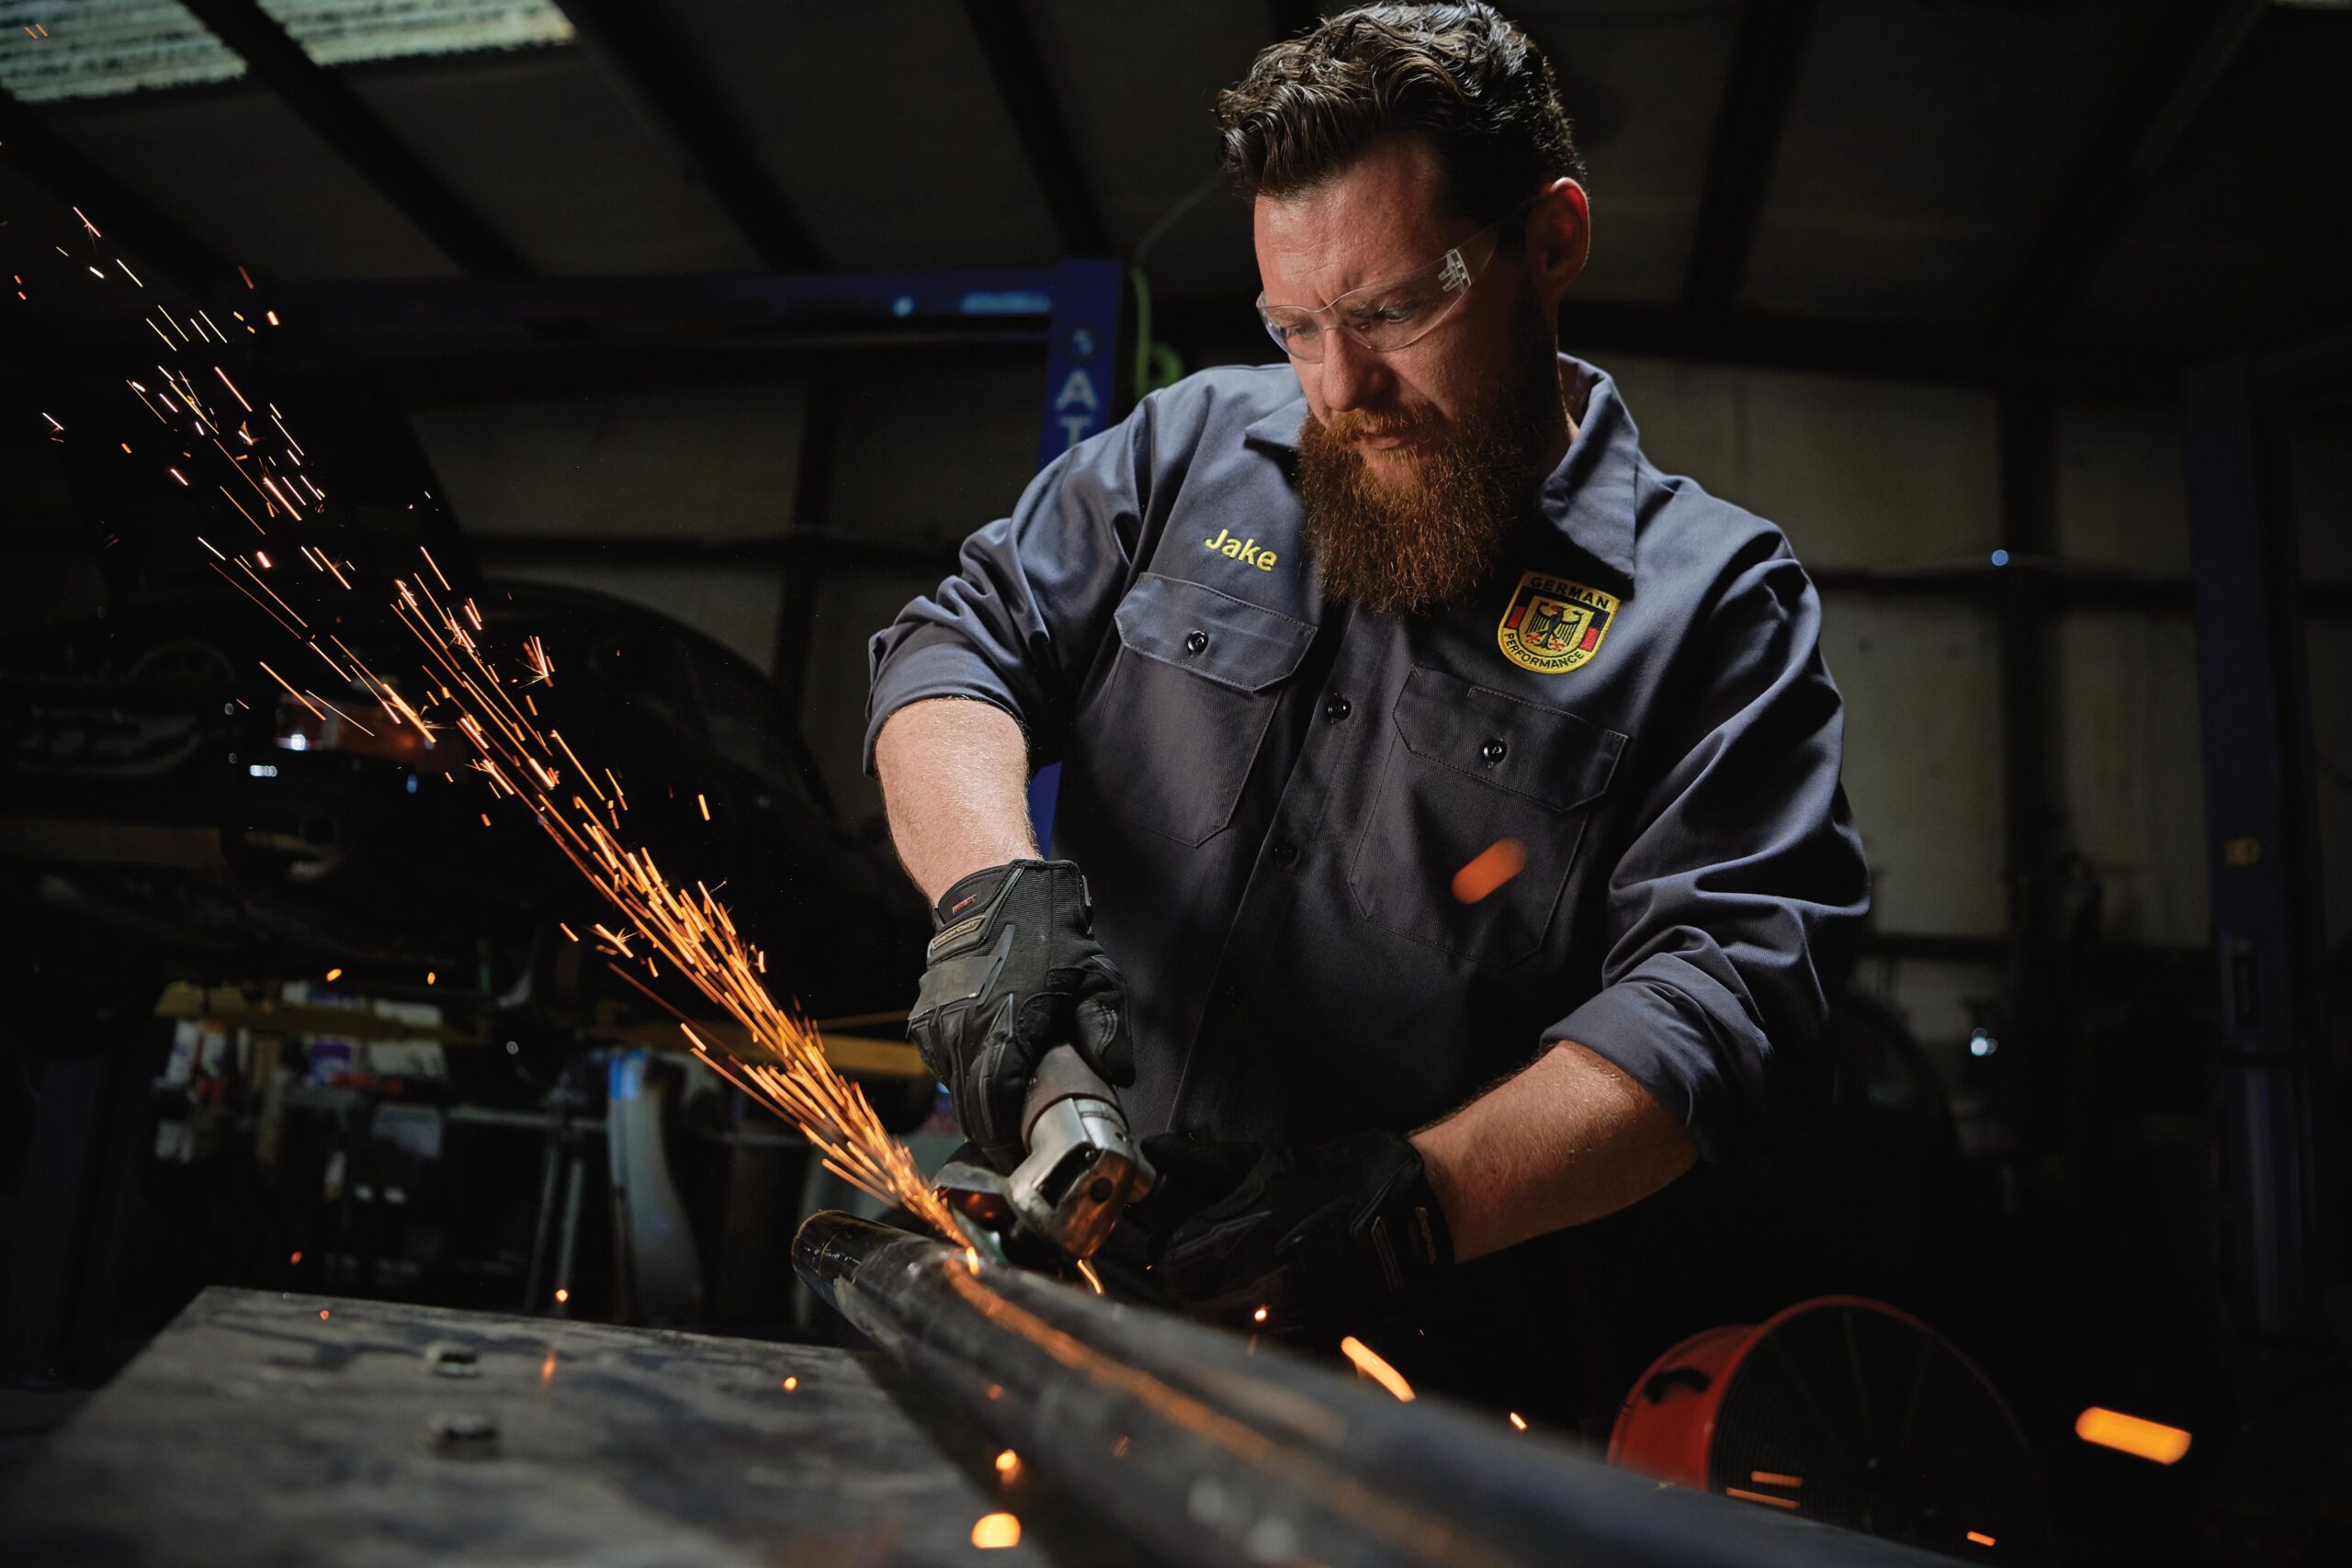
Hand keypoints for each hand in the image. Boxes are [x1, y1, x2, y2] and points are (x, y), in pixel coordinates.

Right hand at [906, 860, 1130, 1170]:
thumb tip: (1119, 1074)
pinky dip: (966, 1075)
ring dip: (981, 1103)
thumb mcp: (1095, 976)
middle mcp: (962, 1031)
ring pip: (956, 1088)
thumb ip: (1108, 1028)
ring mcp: (938, 1026)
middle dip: (995, 1132)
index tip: (1024, 1157)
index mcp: (1004, 1027)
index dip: (1007, 1143)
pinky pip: (945, 1064)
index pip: (996, 1110)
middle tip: (1020, 1144)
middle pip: (972, 1108)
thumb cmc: (1045, 931)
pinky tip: (993, 1068)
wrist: (992, 890)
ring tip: (1010, 1108)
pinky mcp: (925, 1019)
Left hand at [1135, 1130, 1451, 1335]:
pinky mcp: (1307, 1337)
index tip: (1175, 1244)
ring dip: (1215, 1308)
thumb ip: (1205, 1162)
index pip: (1173, 1263)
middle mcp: (1258, 1281)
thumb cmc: (1336, 1184)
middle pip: (1189, 1301)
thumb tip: (1158, 1147)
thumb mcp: (1266, 1164)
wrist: (1405, 1215)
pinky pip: (1259, 1344)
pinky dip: (1251, 1330)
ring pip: (1220, 1327)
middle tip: (1198, 1266)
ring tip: (1229, 1286)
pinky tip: (1260, 1307)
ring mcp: (1284, 1316)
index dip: (1169, 1253)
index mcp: (1243, 1235)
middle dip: (1187, 1284)